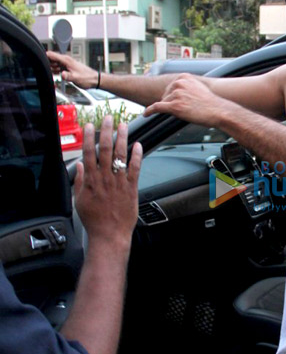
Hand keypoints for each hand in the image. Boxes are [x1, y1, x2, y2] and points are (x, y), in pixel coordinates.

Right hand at [47, 51, 98, 88]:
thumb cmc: (87, 78)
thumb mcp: (76, 78)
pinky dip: (54, 71)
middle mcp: (65, 60)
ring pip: (53, 64)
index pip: (51, 54)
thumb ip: (68, 76)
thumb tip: (62, 75)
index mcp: (66, 60)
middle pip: (50, 59)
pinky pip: (57, 68)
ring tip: (51, 74)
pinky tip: (55, 75)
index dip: (43, 57)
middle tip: (46, 71)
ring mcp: (66, 64)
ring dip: (50, 68)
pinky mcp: (67, 68)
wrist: (94, 79)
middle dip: (46, 64)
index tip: (39, 62)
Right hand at [74, 115, 141, 250]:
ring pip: (120, 156)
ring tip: (124, 125)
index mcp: (91, 180)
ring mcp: (119, 182)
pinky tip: (138, 145)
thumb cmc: (94, 220)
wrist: (109, 235)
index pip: (89, 153)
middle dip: (107, 131)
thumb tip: (80, 166)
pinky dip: (137, 156)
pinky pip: (135, 169)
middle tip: (109, 118)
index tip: (90, 126)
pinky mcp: (131, 188)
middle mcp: (105, 178)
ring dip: (122, 139)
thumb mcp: (79, 200)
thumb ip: (80, 181)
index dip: (90, 137)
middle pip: (105, 149)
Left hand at [143, 74, 224, 124]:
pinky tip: (145, 114)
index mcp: (184, 77)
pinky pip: (157, 107)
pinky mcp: (174, 106)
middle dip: (171, 102)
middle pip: (165, 95)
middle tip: (186, 108)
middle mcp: (178, 83)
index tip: (171, 100)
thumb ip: (186, 86)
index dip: (171, 96)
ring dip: (171, 109)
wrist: (219, 111)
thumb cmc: (211, 103)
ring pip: (164, 103)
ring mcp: (176, 94)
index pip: (170, 87)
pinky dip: (149, 111)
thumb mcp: (198, 87)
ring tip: (186, 112)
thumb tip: (176, 91)